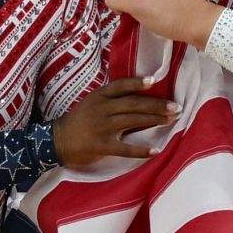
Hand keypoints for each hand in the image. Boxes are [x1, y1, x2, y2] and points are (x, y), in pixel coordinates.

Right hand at [52, 76, 180, 165]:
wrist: (56, 141)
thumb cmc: (78, 121)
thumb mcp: (91, 103)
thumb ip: (111, 100)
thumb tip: (139, 97)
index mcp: (99, 97)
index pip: (120, 86)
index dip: (137, 83)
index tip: (154, 81)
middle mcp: (102, 109)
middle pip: (133, 104)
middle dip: (156, 105)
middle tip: (175, 106)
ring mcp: (102, 127)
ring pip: (132, 121)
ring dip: (154, 120)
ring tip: (171, 120)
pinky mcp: (102, 145)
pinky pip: (125, 148)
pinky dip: (141, 150)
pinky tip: (155, 151)